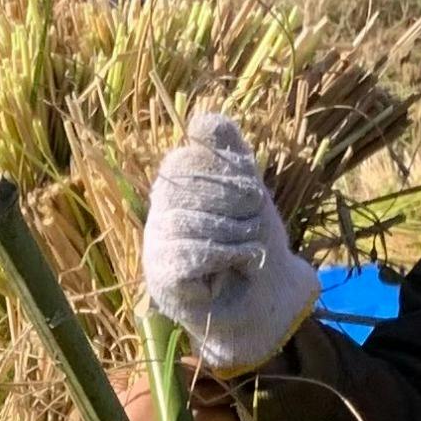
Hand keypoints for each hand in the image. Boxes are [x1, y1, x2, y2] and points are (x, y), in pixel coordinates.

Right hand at [141, 111, 319, 377]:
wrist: (266, 302)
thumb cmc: (256, 244)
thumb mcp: (248, 186)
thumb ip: (228, 149)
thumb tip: (198, 119)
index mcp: (177, 185)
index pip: (188, 156)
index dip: (228, 174)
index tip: (254, 198)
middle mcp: (159, 210)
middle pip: (182, 184)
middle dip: (232, 203)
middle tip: (253, 229)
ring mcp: (154, 243)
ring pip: (184, 220)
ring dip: (232, 234)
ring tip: (248, 250)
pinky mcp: (159, 275)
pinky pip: (185, 252)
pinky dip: (221, 257)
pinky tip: (236, 266)